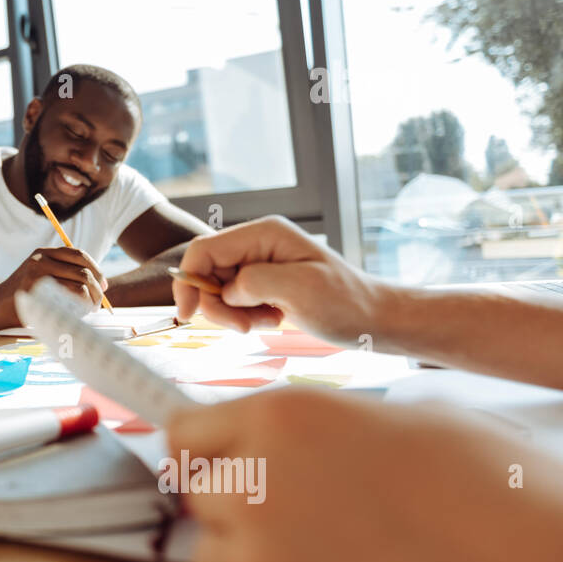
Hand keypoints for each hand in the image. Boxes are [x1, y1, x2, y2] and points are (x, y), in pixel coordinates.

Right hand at [0, 247, 107, 321]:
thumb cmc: (22, 298)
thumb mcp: (38, 276)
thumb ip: (61, 274)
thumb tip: (96, 282)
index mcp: (43, 253)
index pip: (79, 254)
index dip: (96, 269)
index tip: (103, 285)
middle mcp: (42, 259)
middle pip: (84, 270)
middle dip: (98, 288)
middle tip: (99, 302)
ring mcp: (39, 273)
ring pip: (82, 283)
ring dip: (92, 299)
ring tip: (91, 310)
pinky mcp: (39, 290)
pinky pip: (72, 296)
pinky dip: (82, 306)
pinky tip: (79, 313)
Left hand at [168, 387, 562, 561]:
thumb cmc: (495, 501)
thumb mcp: (402, 420)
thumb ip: (315, 428)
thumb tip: (271, 443)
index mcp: (282, 420)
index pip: (186, 432)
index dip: (209, 451)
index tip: (222, 467)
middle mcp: (252, 487)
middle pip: (201, 498)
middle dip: (240, 509)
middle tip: (307, 522)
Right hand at [172, 215, 388, 346]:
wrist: (374, 319)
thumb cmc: (345, 303)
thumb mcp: (299, 290)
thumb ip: (253, 283)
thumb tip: (226, 290)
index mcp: (264, 233)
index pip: (204, 249)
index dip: (189, 279)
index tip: (188, 313)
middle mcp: (258, 244)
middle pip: (208, 271)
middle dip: (216, 303)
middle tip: (242, 327)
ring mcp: (260, 262)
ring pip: (219, 288)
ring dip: (234, 313)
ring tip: (267, 322)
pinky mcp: (264, 282)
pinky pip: (235, 299)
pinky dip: (245, 316)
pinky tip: (272, 319)